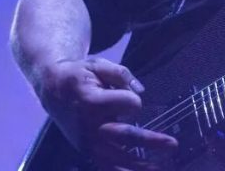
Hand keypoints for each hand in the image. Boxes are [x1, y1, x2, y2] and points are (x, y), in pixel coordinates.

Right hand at [35, 57, 177, 169]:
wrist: (52, 89)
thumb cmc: (80, 74)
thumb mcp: (98, 64)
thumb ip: (121, 74)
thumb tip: (141, 90)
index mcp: (92, 99)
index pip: (125, 103)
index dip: (133, 101)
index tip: (132, 98)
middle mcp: (89, 123)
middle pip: (124, 135)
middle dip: (150, 141)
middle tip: (173, 145)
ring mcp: (87, 140)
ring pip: (116, 157)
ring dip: (139, 165)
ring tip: (160, 168)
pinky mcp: (86, 150)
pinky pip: (105, 166)